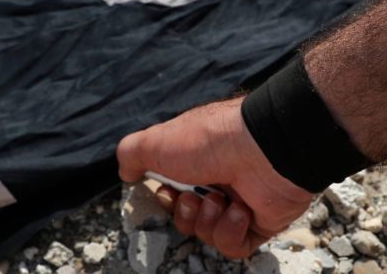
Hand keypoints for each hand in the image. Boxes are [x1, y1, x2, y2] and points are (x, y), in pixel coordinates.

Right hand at [116, 96, 313, 258]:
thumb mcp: (154, 141)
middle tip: (194, 197)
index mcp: (195, 162)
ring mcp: (239, 203)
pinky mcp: (260, 223)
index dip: (165, 199)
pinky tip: (239, 211)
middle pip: (186, 217)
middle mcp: (217, 182)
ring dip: (208, 219)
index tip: (167, 190)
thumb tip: (126, 174)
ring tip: (220, 200)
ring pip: (207, 233)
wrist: (260, 148)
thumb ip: (131, 154)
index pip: (172, 193)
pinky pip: (234, 245)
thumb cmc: (206, 141)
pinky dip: (230, 231)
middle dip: (184, 212)